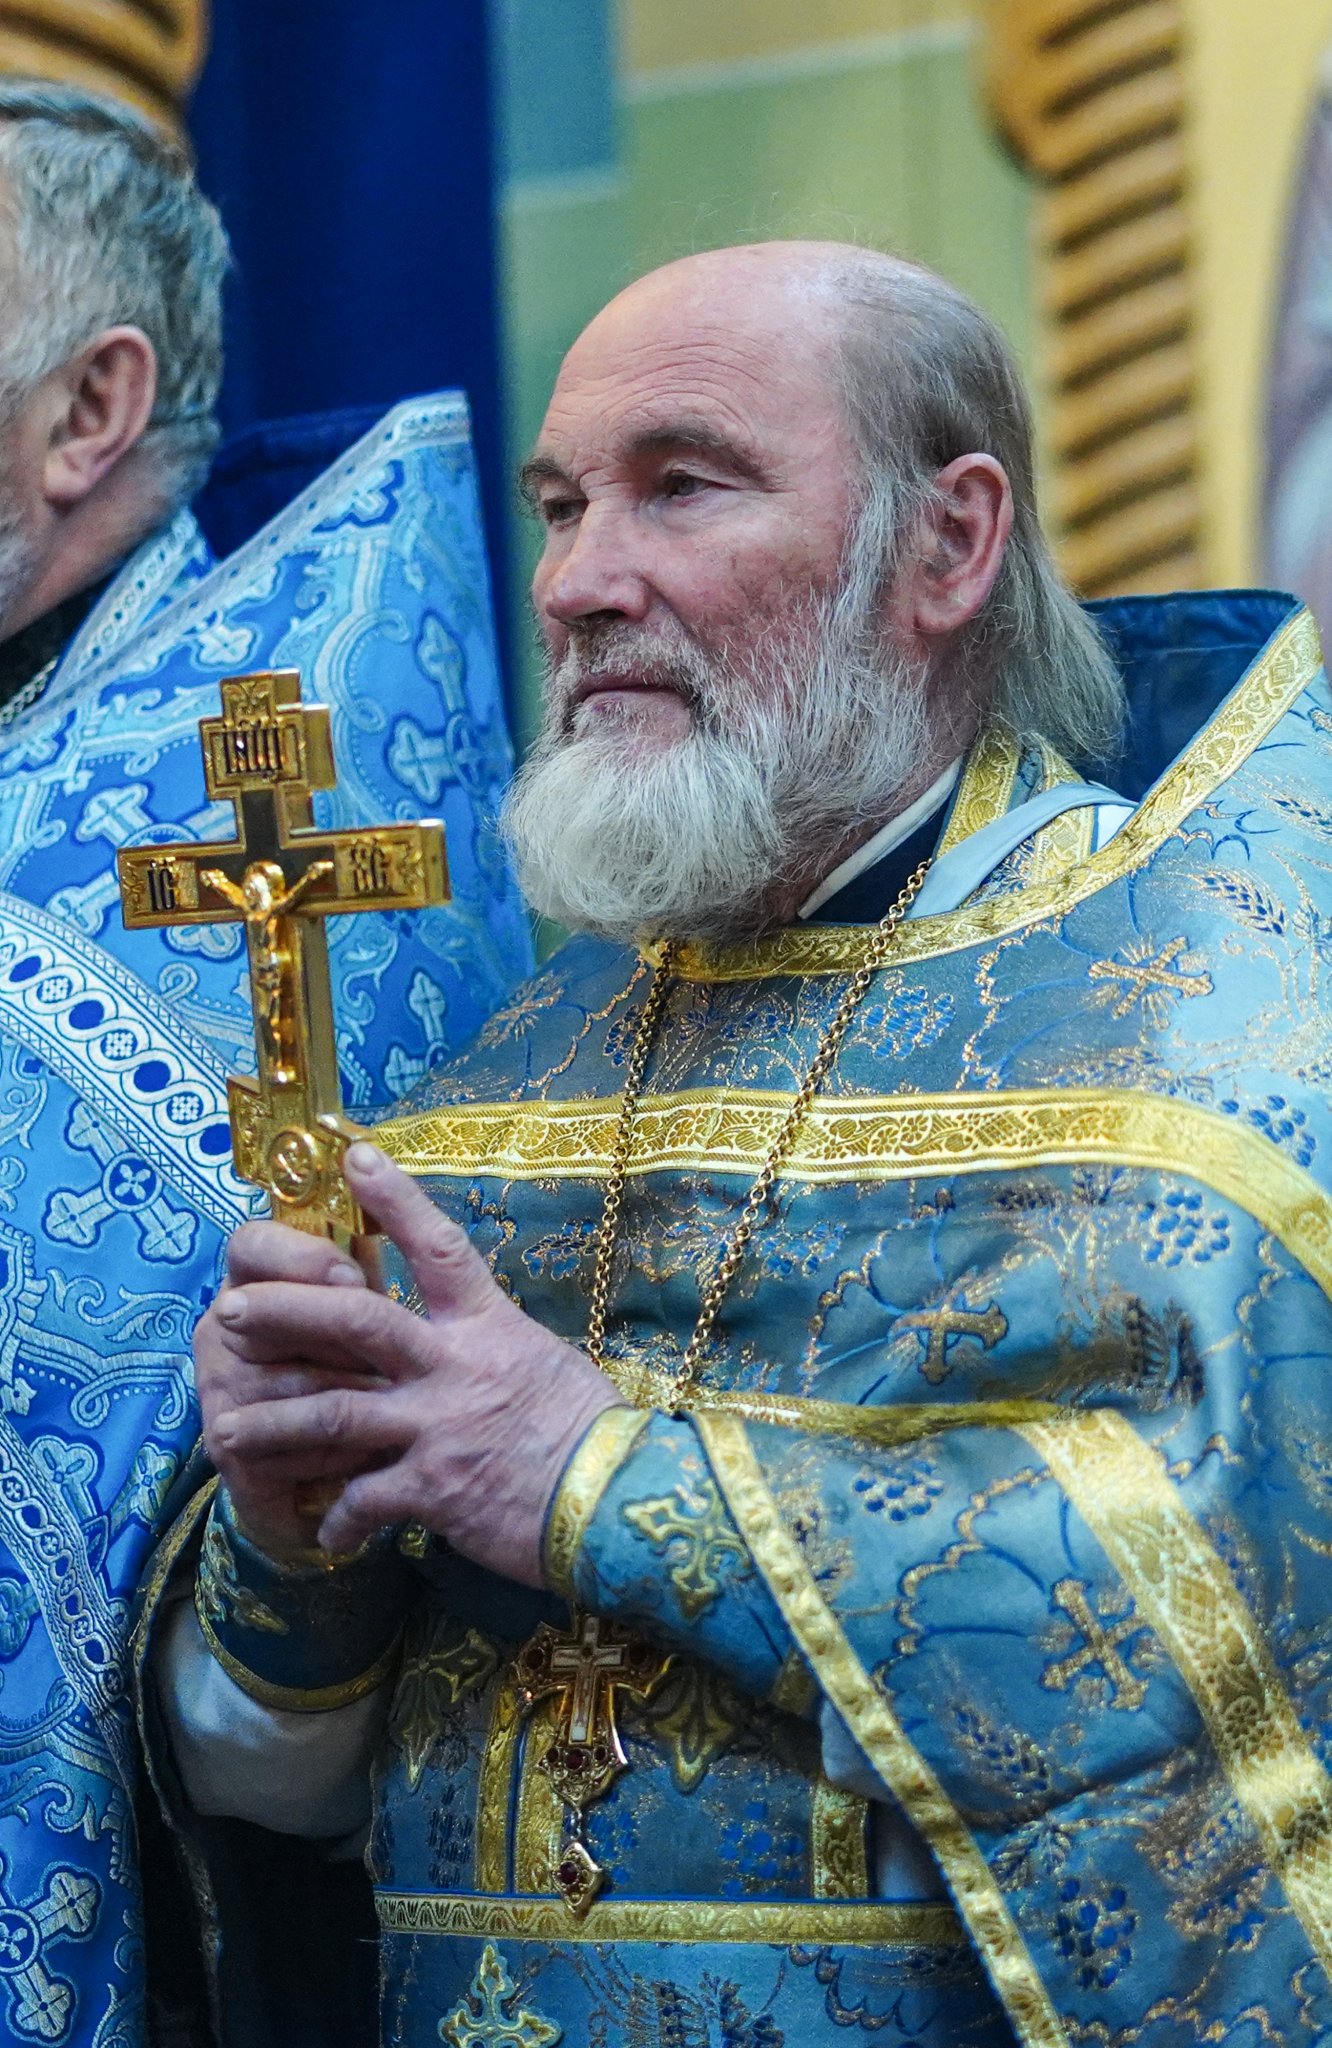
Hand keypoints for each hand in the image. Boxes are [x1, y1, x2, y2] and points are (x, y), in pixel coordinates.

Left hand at [195, 1143, 625, 1584]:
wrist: (619, 1499)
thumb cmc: (592, 1430)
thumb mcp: (544, 1363)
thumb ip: (492, 1346)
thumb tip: (468, 1336)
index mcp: (489, 1326)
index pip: (439, 1247)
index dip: (397, 1199)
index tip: (356, 1158)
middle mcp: (456, 1365)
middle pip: (356, 1321)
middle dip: (286, 1312)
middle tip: (230, 1309)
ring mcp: (440, 1426)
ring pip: (335, 1412)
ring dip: (274, 1422)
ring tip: (227, 1430)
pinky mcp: (434, 1490)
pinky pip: (365, 1500)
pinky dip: (338, 1517)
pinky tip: (323, 1533)